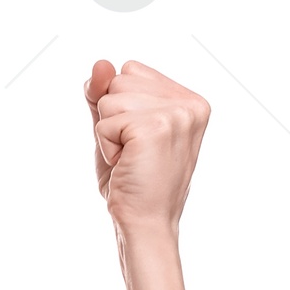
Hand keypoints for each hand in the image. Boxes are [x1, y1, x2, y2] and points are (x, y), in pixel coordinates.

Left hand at [84, 59, 209, 235]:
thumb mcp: (116, 130)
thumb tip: (100, 63)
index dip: (120, 107)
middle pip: (119, 79)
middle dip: (112, 118)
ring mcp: (175, 114)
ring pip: (110, 98)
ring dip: (108, 134)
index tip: (139, 141)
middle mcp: (189, 104)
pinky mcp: (155, 128)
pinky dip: (106, 146)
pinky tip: (126, 165)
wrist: (146, 226)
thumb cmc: (134, 184)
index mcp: (190, 100)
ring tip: (131, 160)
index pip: (131, 70)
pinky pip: (105, 121)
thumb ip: (105, 94)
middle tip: (133, 154)